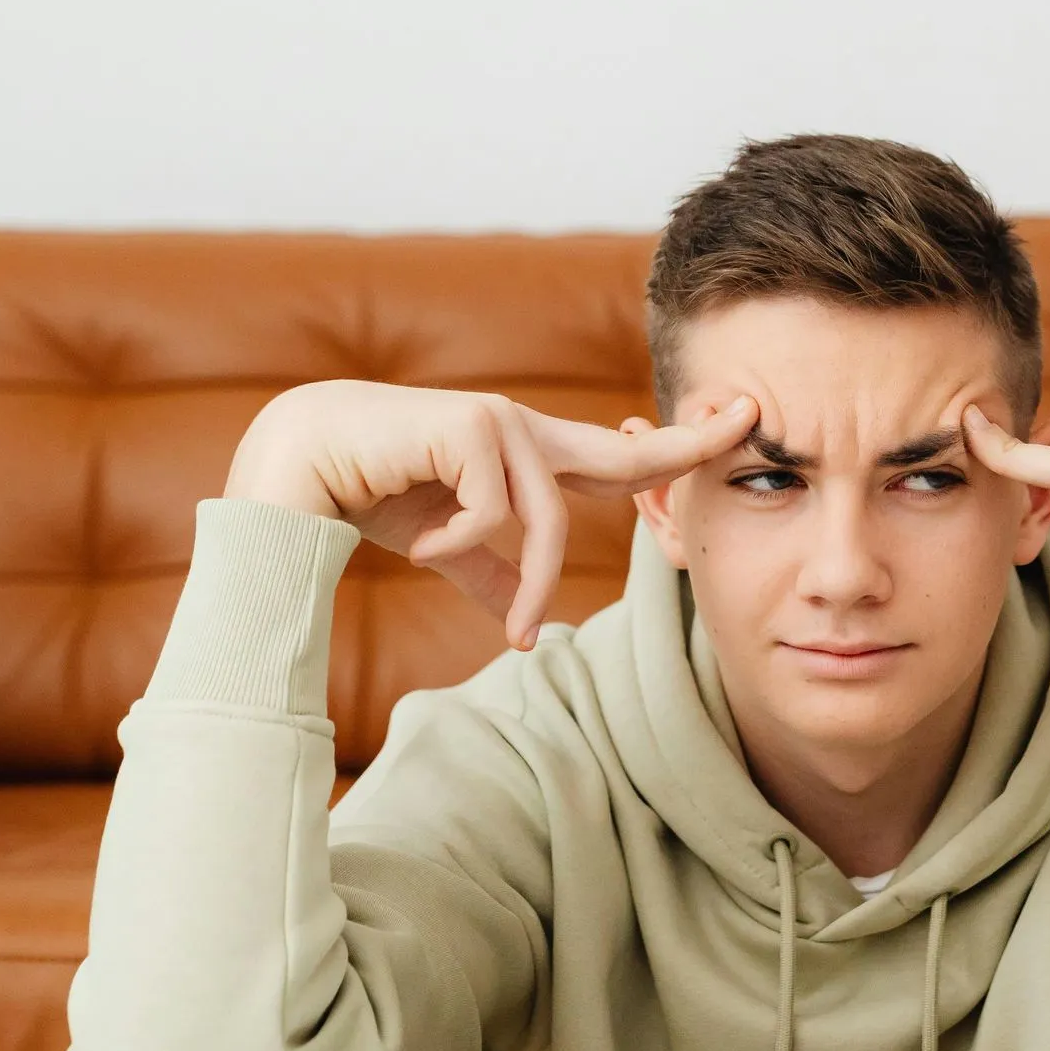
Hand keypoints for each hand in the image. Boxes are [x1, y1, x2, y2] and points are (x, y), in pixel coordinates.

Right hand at [226, 381, 757, 647]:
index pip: (619, 457)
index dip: (679, 448)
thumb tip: (528, 630)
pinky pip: (497, 512)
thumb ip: (492, 576)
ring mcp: (499, 423)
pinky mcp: (470, 425)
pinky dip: (459, 544)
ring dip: (526, 582)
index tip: (741, 425)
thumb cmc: (369, 495)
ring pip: (550, 519)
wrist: (297, 467)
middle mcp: (523, 432)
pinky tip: (418, 543)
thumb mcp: (446, 546)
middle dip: (689, 445)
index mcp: (526, 457)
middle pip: (624, 453)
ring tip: (504, 625)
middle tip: (752, 420)